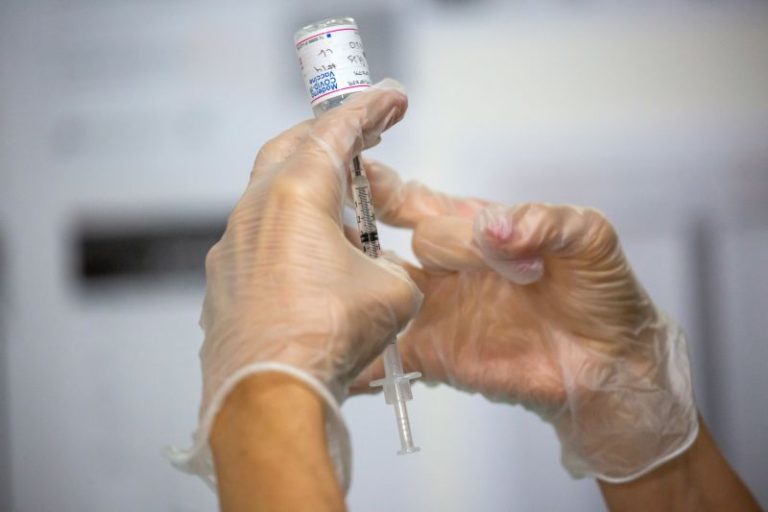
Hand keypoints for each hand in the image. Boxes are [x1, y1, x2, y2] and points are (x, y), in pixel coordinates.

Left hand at [171, 82, 422, 491]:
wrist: (269, 397)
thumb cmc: (328, 336)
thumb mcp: (390, 293)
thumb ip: (389, 267)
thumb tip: (377, 273)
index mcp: (295, 196)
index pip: (335, 132)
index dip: (368, 109)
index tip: (391, 97)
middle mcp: (254, 212)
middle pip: (290, 150)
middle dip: (330, 139)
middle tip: (365, 141)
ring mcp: (231, 248)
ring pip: (270, 198)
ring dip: (309, 195)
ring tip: (347, 221)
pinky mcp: (223, 283)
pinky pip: (258, 242)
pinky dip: (288, 238)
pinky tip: (312, 269)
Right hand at [355, 161, 697, 481]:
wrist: (610, 366)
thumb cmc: (600, 292)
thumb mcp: (588, 237)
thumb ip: (546, 221)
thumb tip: (498, 229)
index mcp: (473, 228)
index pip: (413, 199)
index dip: (380, 186)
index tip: (354, 173)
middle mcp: (446, 265)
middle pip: (403, 242)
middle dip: (426, 244)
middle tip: (466, 261)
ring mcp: (435, 309)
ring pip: (380, 289)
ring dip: (359, 285)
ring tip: (339, 284)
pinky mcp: (434, 352)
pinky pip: (388, 347)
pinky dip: (363, 347)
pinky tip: (343, 343)